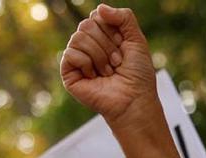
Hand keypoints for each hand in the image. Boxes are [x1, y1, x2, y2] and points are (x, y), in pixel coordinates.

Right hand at [61, 4, 157, 130]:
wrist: (134, 100)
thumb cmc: (137, 74)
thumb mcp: (136, 39)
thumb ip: (124, 17)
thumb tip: (99, 8)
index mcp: (102, 36)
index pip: (97, 16)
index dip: (112, 30)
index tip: (123, 47)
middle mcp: (87, 45)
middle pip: (86, 24)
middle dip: (107, 43)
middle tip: (117, 62)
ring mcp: (77, 58)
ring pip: (78, 37)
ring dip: (100, 55)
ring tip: (108, 71)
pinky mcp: (68, 73)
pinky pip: (70, 53)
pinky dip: (87, 63)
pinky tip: (94, 76)